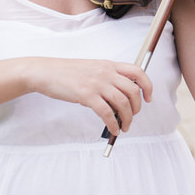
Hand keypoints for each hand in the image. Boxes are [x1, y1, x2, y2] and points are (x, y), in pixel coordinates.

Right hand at [28, 58, 152, 134]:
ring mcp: (96, 83)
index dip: (147, 86)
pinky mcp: (86, 95)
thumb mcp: (93, 69)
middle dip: (137, 108)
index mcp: (109, 65)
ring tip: (124, 126)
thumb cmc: (68, 73)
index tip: (148, 98)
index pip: (138, 72)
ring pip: (122, 104)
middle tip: (133, 116)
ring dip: (127, 119)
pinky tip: (113, 129)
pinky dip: (113, 124)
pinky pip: (107, 113)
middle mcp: (106, 72)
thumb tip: (122, 98)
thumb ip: (108, 78)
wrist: (46, 72)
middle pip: (133, 91)